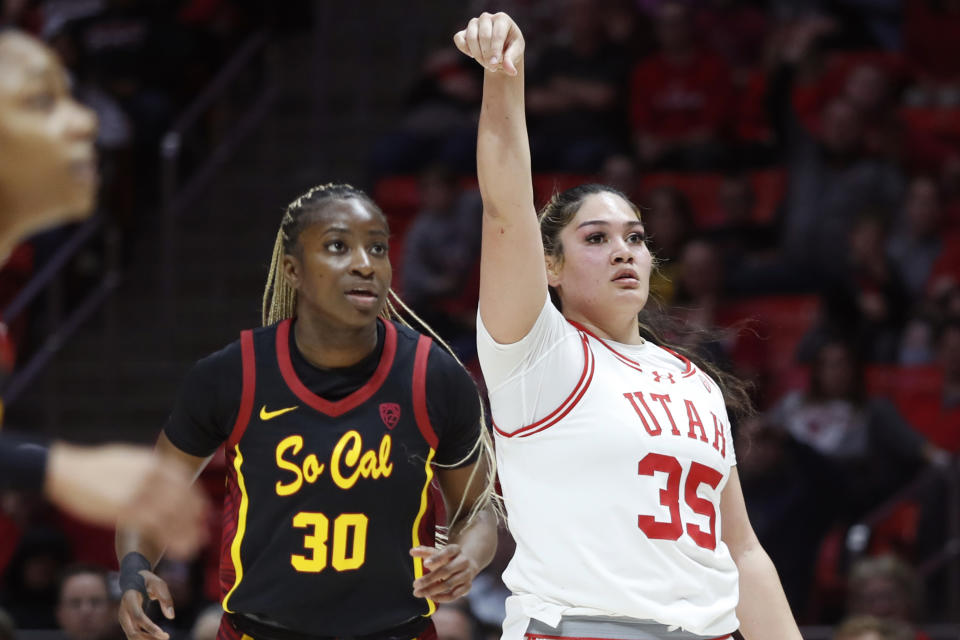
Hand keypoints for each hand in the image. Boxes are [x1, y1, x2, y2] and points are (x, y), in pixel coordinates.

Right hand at [45, 443, 208, 558]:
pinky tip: (179, 548)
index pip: (184, 479)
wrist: (67, 471)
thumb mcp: (129, 458)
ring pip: (173, 515)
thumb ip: (149, 467)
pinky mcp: (126, 511)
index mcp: (152, 461)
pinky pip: (156, 527)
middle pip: (182, 498)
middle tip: (203, 530)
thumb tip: (165, 476)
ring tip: (196, 544)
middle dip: (196, 516)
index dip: (196, 496)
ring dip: (188, 531)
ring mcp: (139, 493)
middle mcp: (150, 477)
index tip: (202, 508)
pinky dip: (171, 538)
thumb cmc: (96, 466)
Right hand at [118, 571, 174, 639]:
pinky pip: (133, 635)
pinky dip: (144, 639)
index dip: (149, 627)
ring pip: (132, 636)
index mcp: (130, 599)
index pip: (138, 617)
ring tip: (165, 637)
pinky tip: (157, 638)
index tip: (162, 634)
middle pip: (133, 632)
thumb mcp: (159, 584)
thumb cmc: (148, 581)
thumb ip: (165, 599)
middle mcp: (123, 611)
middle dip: (149, 638)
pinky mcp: (126, 623)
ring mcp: (123, 618)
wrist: (133, 578)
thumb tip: (171, 617)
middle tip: (166, 637)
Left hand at [410, 544, 479, 601]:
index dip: (437, 558)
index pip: (447, 552)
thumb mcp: (438, 553)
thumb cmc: (447, 559)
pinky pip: (454, 595)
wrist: (466, 566)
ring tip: (419, 592)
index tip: (424, 564)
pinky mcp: (467, 586)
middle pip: (446, 571)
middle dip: (429, 579)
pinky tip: (430, 597)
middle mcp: (463, 561)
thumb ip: (424, 552)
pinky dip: (441, 597)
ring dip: (432, 590)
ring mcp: (467, 574)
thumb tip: (412, 551)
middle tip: (415, 584)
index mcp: (456, 550)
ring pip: (448, 584)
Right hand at [453, 12, 523, 75]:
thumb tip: (511, 71)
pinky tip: (473, 55)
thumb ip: (511, 60)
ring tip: (485, 64)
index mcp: (502, 19)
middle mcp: (486, 18)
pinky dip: (464, 49)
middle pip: (484, 36)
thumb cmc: (510, 48)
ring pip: (471, 37)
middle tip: (492, 67)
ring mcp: (474, 23)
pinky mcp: (464, 31)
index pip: (497, 34)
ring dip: (477, 54)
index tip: (494, 64)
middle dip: (487, 54)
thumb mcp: (515, 53)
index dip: (494, 50)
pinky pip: (458, 39)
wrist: (500, 49)